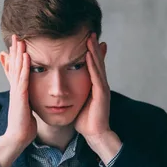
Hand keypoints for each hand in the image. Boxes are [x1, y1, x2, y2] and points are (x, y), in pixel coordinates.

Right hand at [3, 35, 36, 147]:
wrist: (18, 137)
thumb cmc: (23, 123)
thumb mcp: (25, 106)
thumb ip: (25, 96)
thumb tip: (27, 91)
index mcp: (18, 89)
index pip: (16, 68)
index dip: (16, 55)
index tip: (18, 41)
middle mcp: (15, 88)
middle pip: (14, 65)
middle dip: (15, 50)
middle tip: (15, 34)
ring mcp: (17, 92)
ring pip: (17, 69)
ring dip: (18, 54)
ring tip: (19, 40)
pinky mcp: (20, 98)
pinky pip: (23, 80)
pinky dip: (25, 68)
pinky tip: (27, 57)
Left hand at [74, 33, 121, 163]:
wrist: (94, 134)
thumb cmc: (84, 120)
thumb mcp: (78, 102)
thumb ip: (74, 92)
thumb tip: (65, 86)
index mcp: (94, 85)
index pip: (91, 64)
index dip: (89, 51)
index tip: (84, 38)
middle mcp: (100, 84)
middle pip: (96, 61)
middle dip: (93, 46)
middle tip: (90, 31)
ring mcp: (102, 88)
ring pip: (98, 66)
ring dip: (94, 51)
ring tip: (91, 37)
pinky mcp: (101, 94)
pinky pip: (96, 76)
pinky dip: (93, 64)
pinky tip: (89, 55)